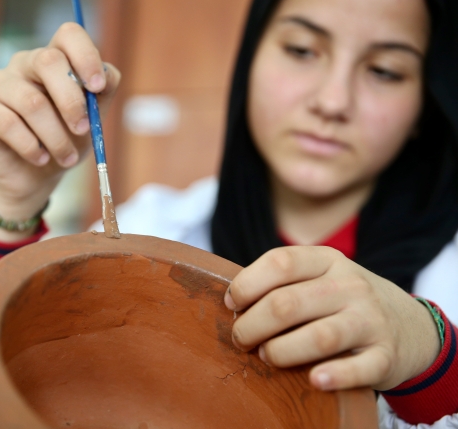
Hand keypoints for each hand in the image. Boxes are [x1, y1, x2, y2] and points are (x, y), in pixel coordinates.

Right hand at [0, 22, 120, 234]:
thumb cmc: (62, 143)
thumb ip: (101, 96)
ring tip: (66, 158)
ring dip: (56, 137)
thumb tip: (106, 76)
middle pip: (48, 61)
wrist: (31, 178)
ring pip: (31, 102)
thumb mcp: (90, 121)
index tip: (97, 87)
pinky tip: (40, 159)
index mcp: (53, 60)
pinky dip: (30, 146)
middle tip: (83, 130)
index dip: (86, 56)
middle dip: (72, 101)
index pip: (68, 35)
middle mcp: (24, 64)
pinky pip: (7, 123)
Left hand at [224, 246, 440, 390]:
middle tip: (242, 339)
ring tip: (267, 356)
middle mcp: (350, 286)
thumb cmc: (344, 301)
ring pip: (318, 336)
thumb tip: (231, 303)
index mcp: (327, 261)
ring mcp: (371, 320)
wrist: (410, 325)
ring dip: (281, 351)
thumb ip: (283, 283)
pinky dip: (334, 375)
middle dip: (252, 325)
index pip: (280, 262)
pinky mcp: (386, 356)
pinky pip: (359, 368)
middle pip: (287, 304)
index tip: (231, 304)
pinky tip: (313, 380)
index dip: (246, 284)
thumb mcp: (321, 278)